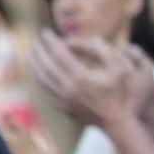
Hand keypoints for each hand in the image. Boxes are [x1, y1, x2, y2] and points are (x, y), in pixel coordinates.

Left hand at [32, 33, 150, 127]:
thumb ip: (102, 49)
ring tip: (32, 54)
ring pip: (41, 79)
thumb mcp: (120, 68)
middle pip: (46, 65)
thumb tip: (80, 42)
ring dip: (34, 65)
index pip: (59, 54)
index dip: (51, 41)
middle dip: (39, 51)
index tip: (46, 32)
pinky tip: (39, 72)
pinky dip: (38, 79)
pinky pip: (44, 91)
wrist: (118, 121)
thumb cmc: (120, 92)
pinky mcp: (62, 107)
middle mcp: (70, 88)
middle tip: (36, 41)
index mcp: (82, 77)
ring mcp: (64, 100)